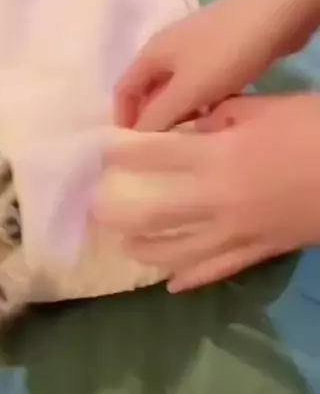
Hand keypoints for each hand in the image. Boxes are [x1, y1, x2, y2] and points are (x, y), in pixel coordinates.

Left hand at [95, 94, 319, 291]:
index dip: (125, 154)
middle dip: (120, 213)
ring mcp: (237, 233)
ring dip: (147, 250)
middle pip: (155, 213)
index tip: (100, 154)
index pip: (157, 156)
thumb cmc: (315, 130)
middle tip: (94, 212)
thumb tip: (194, 124)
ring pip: (179, 250)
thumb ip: (224, 115)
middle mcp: (217, 200)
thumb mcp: (268, 108)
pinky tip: (172, 285)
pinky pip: (218, 270)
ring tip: (124, 248)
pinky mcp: (259, 252)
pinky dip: (193, 278)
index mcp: (218, 157)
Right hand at [115, 0, 319, 131]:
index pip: (123, 89)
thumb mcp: (188, 90)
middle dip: (153, 118)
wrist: (279, 13)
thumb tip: (136, 136)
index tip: (134, 146)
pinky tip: (216, 117)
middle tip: (163, 148)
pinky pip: (201, 82)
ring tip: (190, 138)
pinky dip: (201, 101)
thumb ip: (158, 116)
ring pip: (177, 88)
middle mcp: (168, 47)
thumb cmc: (226, 52)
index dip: (123, 118)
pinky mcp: (220, 49)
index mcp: (151, 52)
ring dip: (179, 112)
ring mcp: (195, 47)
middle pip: (149, 89)